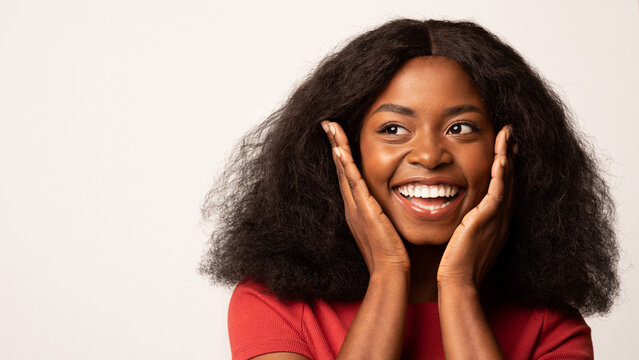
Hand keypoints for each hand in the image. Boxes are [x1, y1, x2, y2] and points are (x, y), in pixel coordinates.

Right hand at [322, 121, 409, 274]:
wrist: (390, 271)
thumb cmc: (392, 253)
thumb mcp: (386, 227)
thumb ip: (385, 214)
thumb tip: (397, 201)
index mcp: (357, 209)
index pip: (348, 176)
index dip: (342, 156)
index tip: (338, 138)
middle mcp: (352, 206)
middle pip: (341, 169)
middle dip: (334, 145)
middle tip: (328, 124)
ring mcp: (356, 207)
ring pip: (344, 171)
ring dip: (337, 148)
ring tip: (330, 128)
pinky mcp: (364, 210)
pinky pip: (353, 183)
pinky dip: (345, 166)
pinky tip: (339, 151)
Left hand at [437, 125, 514, 288]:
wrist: (458, 281)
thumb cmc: (456, 264)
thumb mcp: (463, 239)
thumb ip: (464, 224)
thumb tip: (457, 216)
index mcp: (495, 222)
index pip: (503, 188)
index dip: (504, 167)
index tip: (503, 147)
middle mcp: (501, 218)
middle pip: (510, 180)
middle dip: (510, 155)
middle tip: (510, 134)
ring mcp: (497, 219)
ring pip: (507, 181)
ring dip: (507, 155)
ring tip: (507, 134)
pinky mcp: (488, 220)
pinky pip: (498, 192)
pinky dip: (501, 173)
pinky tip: (500, 157)